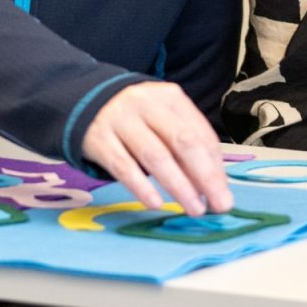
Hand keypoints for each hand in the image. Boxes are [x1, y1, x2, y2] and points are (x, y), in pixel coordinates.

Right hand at [80, 81, 231, 216]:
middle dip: (205, 175)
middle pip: (182, 142)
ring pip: (155, 155)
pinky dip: (141, 186)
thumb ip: (185, 143)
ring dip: (179, 185)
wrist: (82, 99)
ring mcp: (121, 120)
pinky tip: (156, 203)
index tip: (224, 191)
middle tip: (219, 203)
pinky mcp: (98, 139)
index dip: (215, 164)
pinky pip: (123, 166)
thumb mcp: (162, 117)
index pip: (200, 132)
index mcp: (170, 98)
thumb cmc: (135, 116)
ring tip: (194, 208)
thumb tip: (213, 182)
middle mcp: (147, 105)